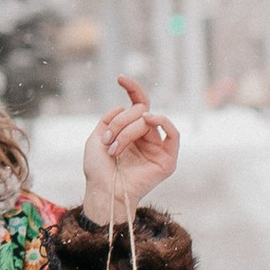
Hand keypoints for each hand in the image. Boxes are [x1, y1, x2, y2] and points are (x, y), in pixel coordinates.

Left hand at [80, 77, 180, 227]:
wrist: (102, 191)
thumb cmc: (97, 169)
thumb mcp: (96, 137)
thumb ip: (110, 118)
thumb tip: (126, 106)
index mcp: (130, 131)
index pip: (137, 104)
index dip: (132, 88)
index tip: (120, 78)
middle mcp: (145, 137)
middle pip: (139, 111)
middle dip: (120, 122)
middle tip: (107, 140)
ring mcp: (157, 147)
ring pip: (148, 121)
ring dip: (127, 131)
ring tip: (114, 148)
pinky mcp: (167, 160)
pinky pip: (173, 134)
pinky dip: (162, 121)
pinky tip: (148, 119)